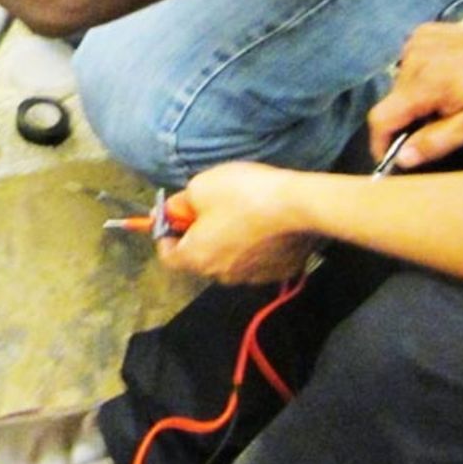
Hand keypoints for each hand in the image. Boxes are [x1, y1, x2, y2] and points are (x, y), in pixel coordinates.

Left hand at [157, 162, 319, 284]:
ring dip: (227, 243)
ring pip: (229, 261)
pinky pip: (257, 261)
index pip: (167, 256)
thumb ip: (181, 202)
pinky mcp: (279, 272)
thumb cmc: (243, 195)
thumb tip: (174, 209)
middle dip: (197, 236)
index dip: (165, 235)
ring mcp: (252, 277)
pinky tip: (262, 226)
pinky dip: (253, 247)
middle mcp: (221, 274)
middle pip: (199, 258)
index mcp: (197, 256)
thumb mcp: (200, 186)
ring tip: (239, 215)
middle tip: (206, 210)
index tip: (172, 218)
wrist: (297, 205)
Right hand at [367, 13, 462, 170]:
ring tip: (452, 101)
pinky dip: (424, 76)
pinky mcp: (426, 32)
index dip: (380, 143)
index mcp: (422, 85)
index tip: (392, 160)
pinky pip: (413, 63)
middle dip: (409, 120)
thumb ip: (437, 140)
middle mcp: (411, 60)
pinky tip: (451, 77)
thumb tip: (402, 158)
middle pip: (393, 101)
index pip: (380, 119)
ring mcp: (417, 42)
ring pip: (402, 83)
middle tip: (443, 127)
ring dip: (418, 98)